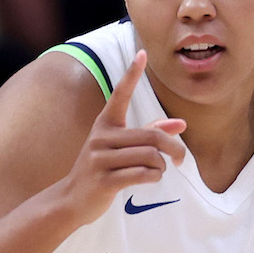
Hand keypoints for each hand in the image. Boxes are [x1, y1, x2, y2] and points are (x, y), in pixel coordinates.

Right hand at [59, 50, 185, 225]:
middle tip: (182, 159)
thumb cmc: (102, 170)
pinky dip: (154, 177)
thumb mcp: (121, 148)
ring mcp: (100, 159)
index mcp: (105, 124)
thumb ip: (151, 134)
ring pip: (150, 156)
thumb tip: (182, 124)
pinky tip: (152, 179)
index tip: (143, 53)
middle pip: (152, 135)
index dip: (132, 74)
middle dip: (174, 148)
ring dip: (162, 166)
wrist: (71, 199)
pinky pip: (141, 174)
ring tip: (159, 171)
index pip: (120, 94)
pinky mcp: (104, 180)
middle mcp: (101, 137)